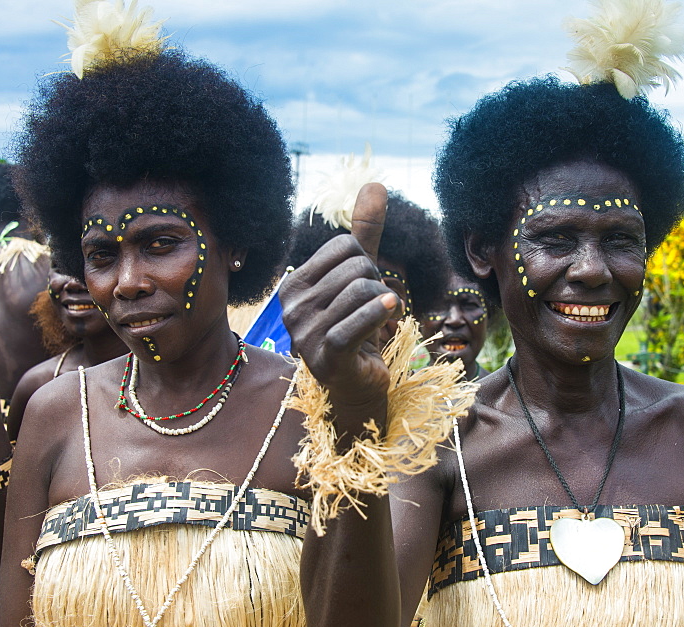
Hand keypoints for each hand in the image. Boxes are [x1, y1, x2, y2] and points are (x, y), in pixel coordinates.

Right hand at [281, 183, 399, 409]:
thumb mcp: (360, 277)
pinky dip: (381, 312)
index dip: (366, 263)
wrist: (358, 386)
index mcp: (293, 284)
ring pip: (363, 291)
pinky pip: (357, 323)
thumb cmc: (356, 329)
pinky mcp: (326, 357)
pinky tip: (392, 309)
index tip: (363, 290)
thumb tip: (374, 182)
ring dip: (385, 304)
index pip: (344, 246)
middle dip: (377, 284)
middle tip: (373, 309)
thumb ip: (365, 232)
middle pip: (356, 267)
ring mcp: (305, 334)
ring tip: (379, 321)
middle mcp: (291, 307)